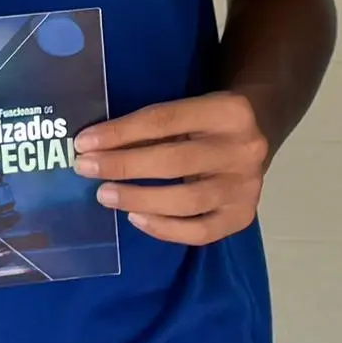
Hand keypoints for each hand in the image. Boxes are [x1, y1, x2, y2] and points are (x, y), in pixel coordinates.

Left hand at [76, 90, 273, 246]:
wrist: (257, 135)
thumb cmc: (207, 123)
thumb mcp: (188, 110)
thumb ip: (151, 125)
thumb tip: (95, 146)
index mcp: (228, 111)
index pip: (166, 121)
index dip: (121, 132)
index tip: (84, 142)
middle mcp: (244, 149)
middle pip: (176, 161)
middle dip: (124, 166)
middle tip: (87, 169)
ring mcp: (247, 187)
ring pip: (188, 200)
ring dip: (140, 199)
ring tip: (106, 196)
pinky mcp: (243, 215)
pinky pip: (200, 231)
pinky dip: (165, 229)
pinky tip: (137, 219)